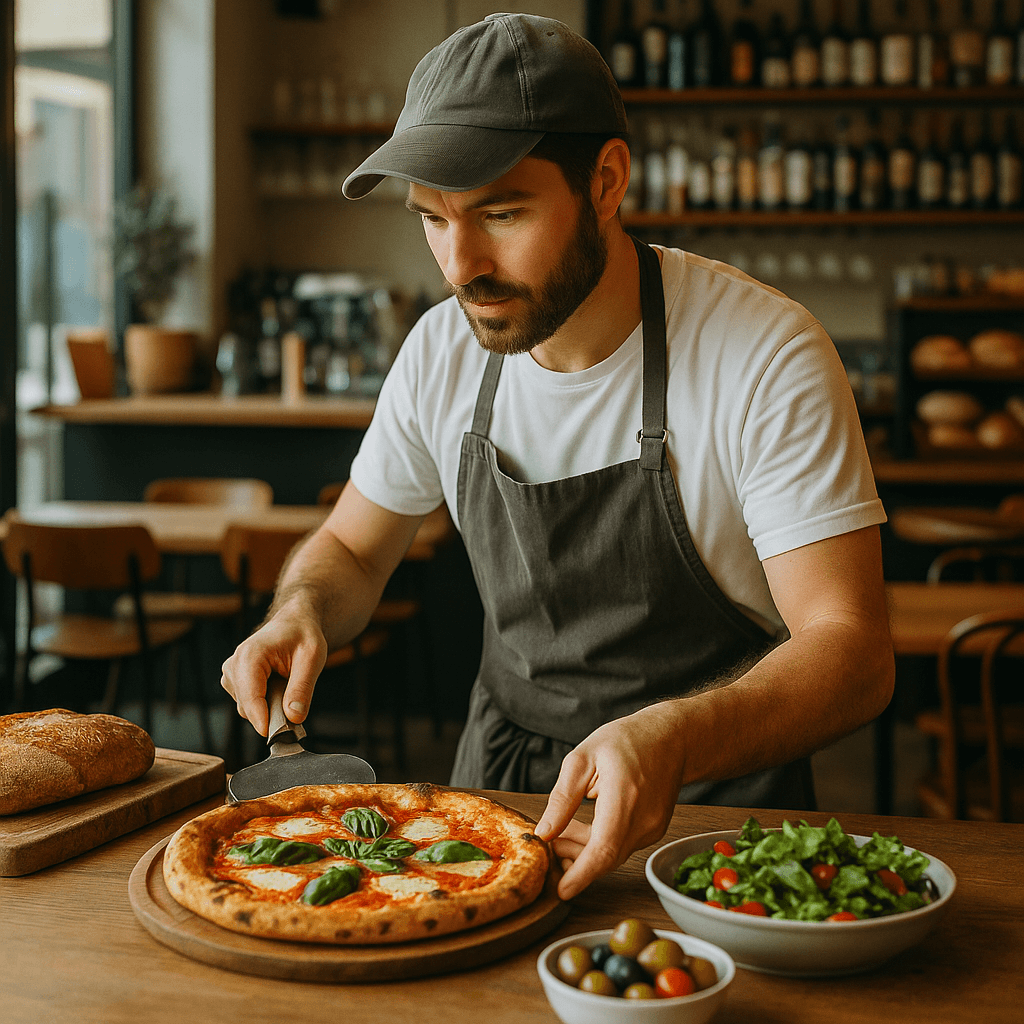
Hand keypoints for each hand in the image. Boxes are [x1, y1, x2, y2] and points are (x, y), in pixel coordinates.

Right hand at [220, 602, 327, 736]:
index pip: (250, 698)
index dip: (263, 719)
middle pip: (248, 707)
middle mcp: (234, 665)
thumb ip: (302, 688)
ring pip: (248, 709)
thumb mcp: (312, 658)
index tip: (276, 735)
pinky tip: (279, 688)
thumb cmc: (303, 635)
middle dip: (271, 713)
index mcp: (249, 656)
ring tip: (289, 688)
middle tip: (297, 706)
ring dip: (269, 708)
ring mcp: (231, 674)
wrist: (295, 623)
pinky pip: (249, 705)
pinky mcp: (235, 682)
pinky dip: (265, 704)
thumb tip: (294, 717)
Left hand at [533, 705, 685, 900]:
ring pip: (613, 854)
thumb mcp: (582, 759)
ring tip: (564, 830)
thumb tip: (544, 833)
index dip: (581, 874)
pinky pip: (622, 846)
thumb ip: (562, 799)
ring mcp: (653, 828)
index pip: (603, 849)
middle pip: (605, 857)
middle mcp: (644, 819)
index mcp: (624, 797)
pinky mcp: (653, 831)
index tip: (561, 892)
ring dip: (585, 850)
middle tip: (550, 846)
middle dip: (574, 860)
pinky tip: (585, 826)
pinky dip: (600, 844)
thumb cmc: (625, 740)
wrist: (671, 737)